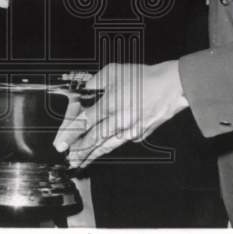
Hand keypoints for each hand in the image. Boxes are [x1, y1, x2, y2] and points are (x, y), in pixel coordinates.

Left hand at [53, 61, 187, 169]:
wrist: (171, 87)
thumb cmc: (144, 77)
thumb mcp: (114, 71)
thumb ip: (95, 82)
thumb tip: (83, 90)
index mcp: (109, 104)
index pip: (84, 124)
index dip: (70, 136)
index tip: (60, 145)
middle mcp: (118, 121)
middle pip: (93, 140)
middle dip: (79, 151)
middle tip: (68, 159)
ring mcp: (130, 131)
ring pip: (107, 146)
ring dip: (92, 155)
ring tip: (80, 162)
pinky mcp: (140, 134)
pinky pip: (121, 141)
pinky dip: (110, 146)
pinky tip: (102, 149)